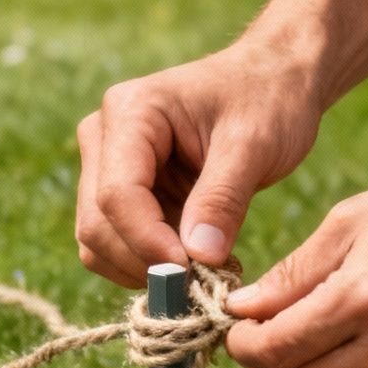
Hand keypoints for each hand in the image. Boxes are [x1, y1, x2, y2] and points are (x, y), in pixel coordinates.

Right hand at [75, 45, 324, 287]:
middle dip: (144, 263)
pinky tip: (194, 260)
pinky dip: (148, 266)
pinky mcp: (121, 196)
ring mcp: (106, 168)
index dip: (148, 242)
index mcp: (130, 113)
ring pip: (98, 243)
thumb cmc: (267, 100)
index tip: (193, 272)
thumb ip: (222, 199)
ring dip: (144, 270)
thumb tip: (197, 258)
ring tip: (203, 269)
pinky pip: (116, 248)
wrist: (271, 84)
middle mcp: (103, 139)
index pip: (116, 194)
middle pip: (97, 225)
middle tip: (201, 283)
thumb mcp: (255, 144)